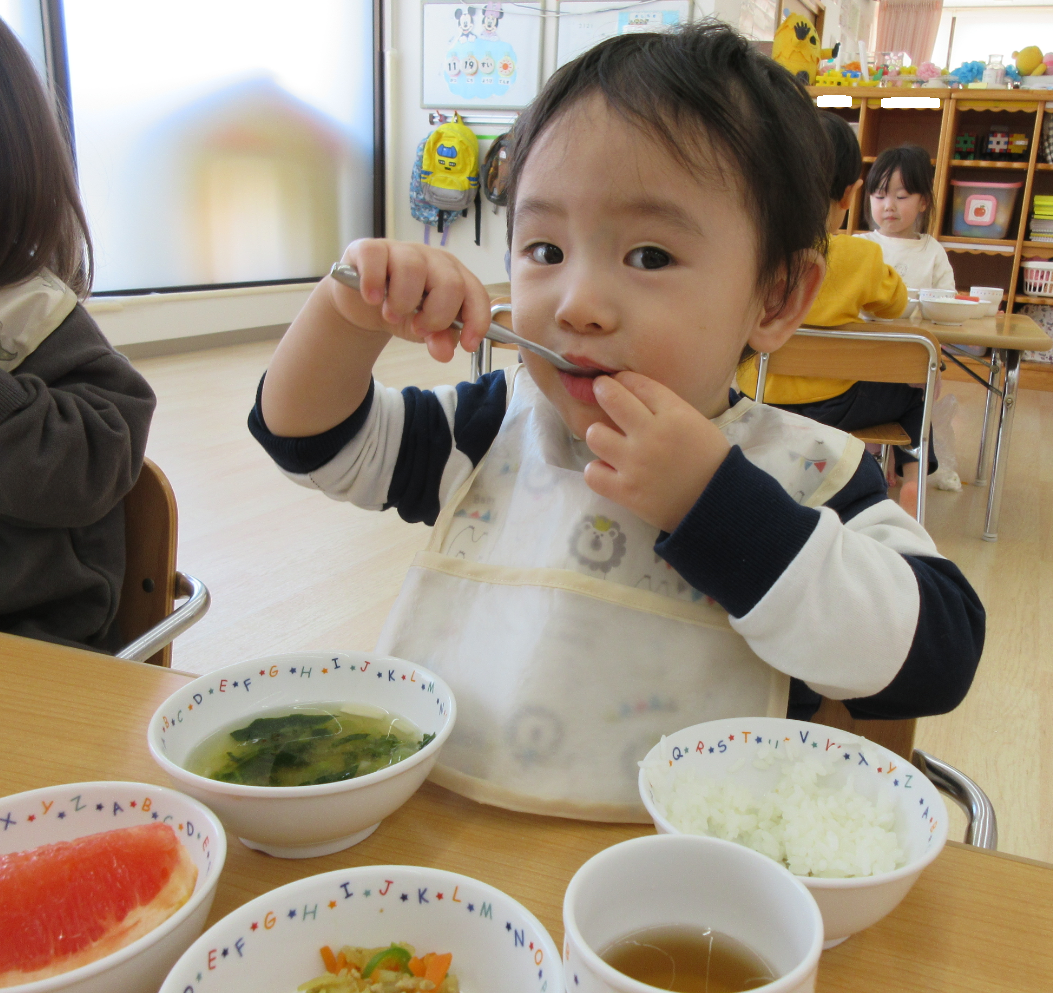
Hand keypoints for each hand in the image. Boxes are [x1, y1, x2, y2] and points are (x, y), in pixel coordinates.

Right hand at [328, 238, 491, 361]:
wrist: (363, 304)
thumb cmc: (402, 310)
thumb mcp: (424, 330)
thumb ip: (438, 339)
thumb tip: (444, 352)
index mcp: (453, 276)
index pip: (476, 293)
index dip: (476, 320)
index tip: (467, 345)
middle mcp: (432, 259)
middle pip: (450, 284)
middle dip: (436, 316)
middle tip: (418, 327)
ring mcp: (401, 250)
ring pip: (413, 269)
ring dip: (402, 303)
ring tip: (391, 315)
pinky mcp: (370, 249)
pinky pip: (375, 259)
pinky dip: (373, 283)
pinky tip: (372, 299)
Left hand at [583, 372, 730, 532]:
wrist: (717, 505)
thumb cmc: (711, 462)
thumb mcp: (697, 424)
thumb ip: (668, 409)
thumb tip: (636, 398)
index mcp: (674, 414)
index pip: (637, 384)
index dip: (623, 380)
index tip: (619, 382)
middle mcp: (651, 434)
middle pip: (611, 398)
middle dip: (602, 390)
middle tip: (601, 392)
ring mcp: (635, 463)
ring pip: (594, 434)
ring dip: (598, 435)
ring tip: (607, 441)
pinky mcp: (625, 491)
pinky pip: (592, 473)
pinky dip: (597, 471)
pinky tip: (607, 470)